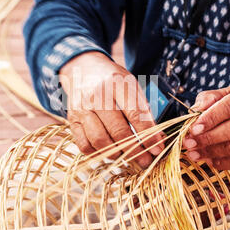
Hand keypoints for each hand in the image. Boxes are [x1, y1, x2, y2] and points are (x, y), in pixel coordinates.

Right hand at [59, 52, 164, 167]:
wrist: (83, 68)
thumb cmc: (112, 80)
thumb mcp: (131, 85)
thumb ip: (143, 109)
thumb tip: (157, 138)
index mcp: (117, 84)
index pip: (135, 114)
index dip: (148, 135)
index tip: (157, 148)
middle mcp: (97, 96)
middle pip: (118, 130)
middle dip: (135, 150)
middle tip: (146, 161)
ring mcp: (82, 109)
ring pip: (100, 140)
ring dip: (117, 154)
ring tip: (127, 155)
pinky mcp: (72, 120)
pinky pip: (84, 145)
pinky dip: (98, 153)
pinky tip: (108, 151)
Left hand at [183, 81, 229, 169]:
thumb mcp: (229, 91)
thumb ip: (210, 98)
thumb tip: (195, 110)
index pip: (229, 108)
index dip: (209, 119)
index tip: (193, 129)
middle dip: (206, 139)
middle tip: (187, 143)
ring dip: (210, 153)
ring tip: (193, 153)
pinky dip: (222, 163)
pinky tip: (208, 160)